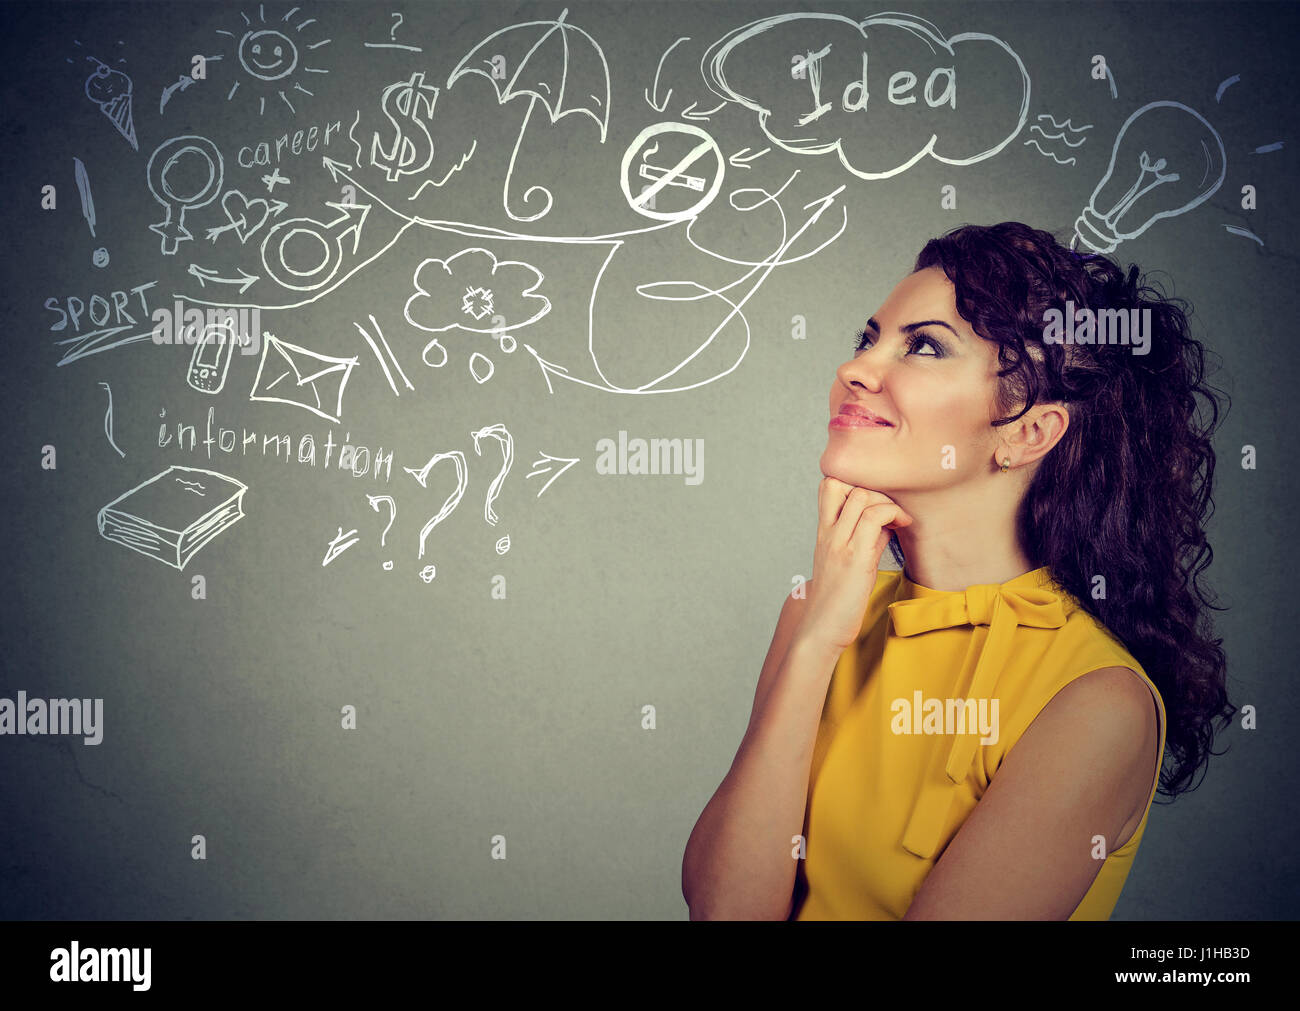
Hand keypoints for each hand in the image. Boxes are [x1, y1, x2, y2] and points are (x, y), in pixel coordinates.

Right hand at [797, 478, 913, 652]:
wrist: (821, 629)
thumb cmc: (837, 601)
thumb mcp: (849, 563)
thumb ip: (864, 540)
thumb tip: (886, 526)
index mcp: (823, 533)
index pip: (829, 485)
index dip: (854, 482)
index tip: (875, 501)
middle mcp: (828, 534)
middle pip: (841, 481)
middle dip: (873, 487)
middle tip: (890, 508)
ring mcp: (839, 544)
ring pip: (860, 495)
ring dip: (886, 500)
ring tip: (899, 519)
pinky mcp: (855, 559)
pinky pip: (873, 519)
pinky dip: (892, 514)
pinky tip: (903, 527)